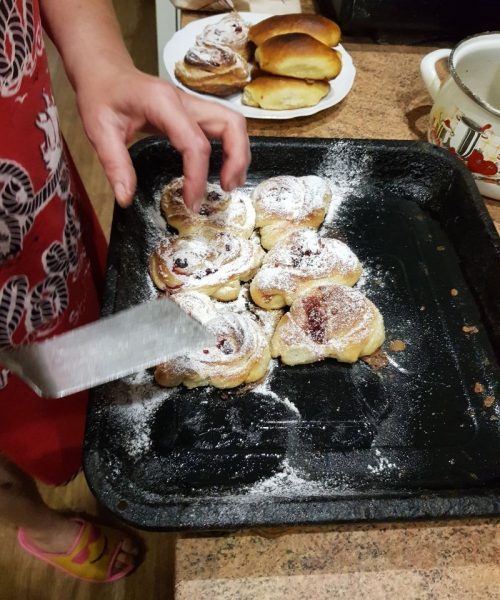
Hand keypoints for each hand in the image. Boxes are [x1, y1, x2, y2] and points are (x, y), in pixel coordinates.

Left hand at [75, 64, 250, 210]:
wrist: (104, 71)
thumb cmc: (101, 96)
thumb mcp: (98, 130)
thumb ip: (115, 165)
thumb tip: (126, 198)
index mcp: (162, 103)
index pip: (194, 142)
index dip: (197, 176)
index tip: (191, 203)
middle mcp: (185, 100)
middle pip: (230, 123)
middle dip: (237, 159)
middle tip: (226, 188)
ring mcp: (193, 104)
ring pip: (233, 123)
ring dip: (239, 153)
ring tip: (228, 183)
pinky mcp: (194, 113)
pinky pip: (224, 128)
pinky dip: (231, 149)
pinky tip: (222, 169)